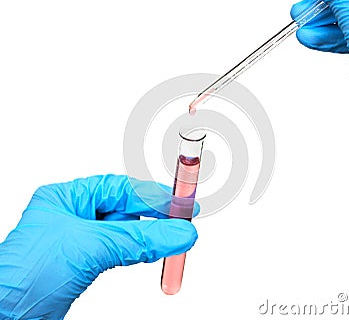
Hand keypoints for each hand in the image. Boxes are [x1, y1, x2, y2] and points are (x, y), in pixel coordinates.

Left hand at [0, 175, 198, 318]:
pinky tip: (153, 251)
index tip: (179, 203)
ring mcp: (80, 240)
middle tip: (182, 220)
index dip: (152, 195)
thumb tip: (178, 232)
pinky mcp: (86, 263)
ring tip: (174, 238)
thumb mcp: (91, 247)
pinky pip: (121, 250)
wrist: (6, 318)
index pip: (119, 189)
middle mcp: (73, 215)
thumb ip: (140, 239)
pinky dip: (139, 251)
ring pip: (126, 230)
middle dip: (154, 215)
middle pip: (125, 208)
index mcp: (67, 198)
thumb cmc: (24, 277)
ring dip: (150, 235)